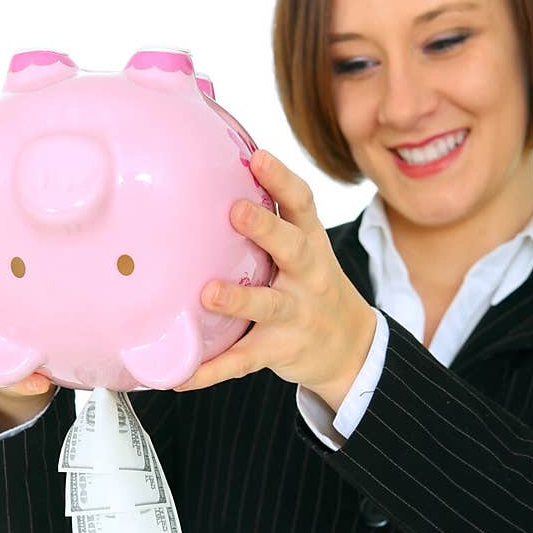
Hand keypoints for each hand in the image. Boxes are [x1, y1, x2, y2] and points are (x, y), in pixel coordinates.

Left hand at [173, 149, 376, 411]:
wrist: (351, 346)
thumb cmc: (312, 286)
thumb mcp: (304, 248)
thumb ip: (271, 220)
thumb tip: (213, 175)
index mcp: (310, 243)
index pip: (302, 205)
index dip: (282, 179)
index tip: (258, 157)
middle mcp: (309, 276)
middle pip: (292, 248)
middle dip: (266, 229)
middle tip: (236, 210)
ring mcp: (297, 315)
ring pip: (268, 305)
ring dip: (239, 300)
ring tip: (208, 294)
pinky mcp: (281, 350)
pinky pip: (244, 360)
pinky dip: (211, 369)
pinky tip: (180, 376)